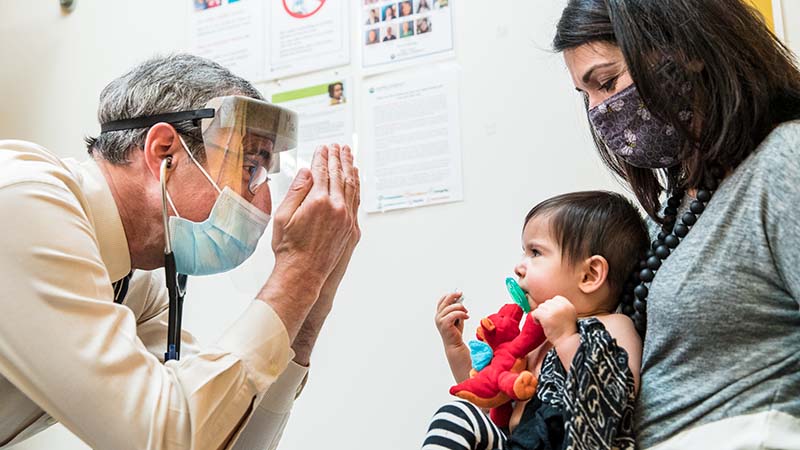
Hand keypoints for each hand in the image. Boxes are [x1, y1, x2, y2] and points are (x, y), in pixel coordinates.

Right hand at [258, 145, 357, 340]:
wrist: (303, 273)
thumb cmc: (289, 248)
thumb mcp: (282, 216)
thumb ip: (296, 191)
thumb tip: (306, 171)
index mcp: (317, 201)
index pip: (321, 171)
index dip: (321, 157)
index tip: (321, 147)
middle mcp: (336, 207)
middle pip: (338, 174)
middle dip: (337, 157)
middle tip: (336, 145)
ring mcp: (347, 217)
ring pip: (351, 185)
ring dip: (349, 167)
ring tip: (348, 154)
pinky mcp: (351, 227)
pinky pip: (356, 200)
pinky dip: (356, 185)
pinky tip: (354, 177)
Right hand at [435, 292, 468, 348]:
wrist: (455, 345)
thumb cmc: (455, 332)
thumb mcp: (456, 318)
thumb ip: (456, 309)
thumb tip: (460, 300)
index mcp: (439, 314)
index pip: (441, 301)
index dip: (449, 295)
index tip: (458, 293)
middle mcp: (437, 316)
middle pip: (445, 301)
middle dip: (454, 296)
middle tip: (461, 294)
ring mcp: (440, 320)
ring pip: (451, 307)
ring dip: (461, 308)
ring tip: (466, 312)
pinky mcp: (445, 324)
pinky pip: (454, 314)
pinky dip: (462, 314)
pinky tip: (466, 317)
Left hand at [532, 296, 577, 346]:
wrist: (567, 342)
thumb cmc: (566, 331)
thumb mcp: (568, 315)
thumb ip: (560, 308)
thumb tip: (548, 304)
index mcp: (568, 304)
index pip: (555, 299)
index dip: (552, 307)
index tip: (552, 315)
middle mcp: (562, 305)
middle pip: (547, 303)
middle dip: (546, 311)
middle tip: (548, 321)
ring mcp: (554, 310)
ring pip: (540, 307)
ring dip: (540, 315)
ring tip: (545, 323)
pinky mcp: (546, 316)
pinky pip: (535, 312)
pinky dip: (535, 318)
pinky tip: (540, 324)